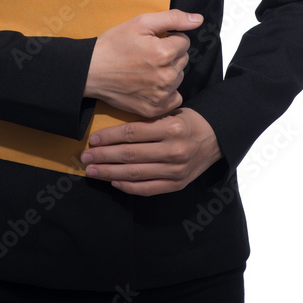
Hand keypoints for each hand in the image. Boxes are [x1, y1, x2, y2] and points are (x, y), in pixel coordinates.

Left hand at [79, 108, 222, 195]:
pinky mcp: (177, 184)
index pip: (131, 134)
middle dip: (103, 157)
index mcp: (171, 128)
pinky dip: (129, 187)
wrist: (217, 139)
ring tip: (92, 171)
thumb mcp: (171, 113)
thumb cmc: (189, 122)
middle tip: (85, 157)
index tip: (92, 140)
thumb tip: (113, 132)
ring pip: (135, 174)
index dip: (108, 137)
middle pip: (129, 155)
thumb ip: (147, 122)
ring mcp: (175, 170)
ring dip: (109, 174)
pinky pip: (148, 189)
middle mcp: (173, 150)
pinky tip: (114, 182)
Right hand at [84, 9, 202, 116]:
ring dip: (168, 72)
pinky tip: (151, 84)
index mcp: (165, 53)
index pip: (184, 41)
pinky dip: (167, 91)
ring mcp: (160, 95)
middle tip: (147, 54)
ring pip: (178, 77)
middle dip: (170, 55)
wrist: (90, 71)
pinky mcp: (154, 109)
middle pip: (183, 60)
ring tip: (146, 69)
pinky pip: (175, 98)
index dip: (169, 38)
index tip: (152, 41)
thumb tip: (198, 19)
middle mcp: (166, 77)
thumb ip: (173, 18)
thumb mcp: (141, 22)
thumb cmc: (114, 45)